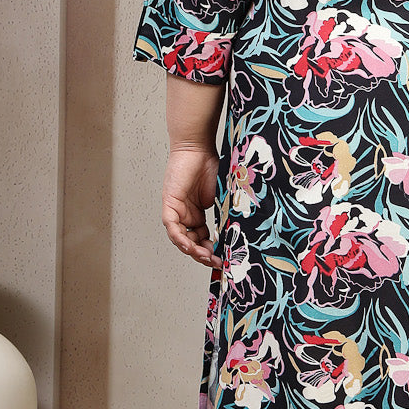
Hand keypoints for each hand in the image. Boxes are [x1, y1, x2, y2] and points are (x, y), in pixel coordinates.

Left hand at [161, 145, 221, 271]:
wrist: (198, 146)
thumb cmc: (210, 164)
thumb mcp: (222, 196)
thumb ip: (226, 214)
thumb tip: (238, 233)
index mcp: (197, 213)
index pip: (202, 239)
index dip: (212, 250)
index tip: (224, 258)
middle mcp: (186, 214)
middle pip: (191, 242)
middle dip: (204, 255)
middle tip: (217, 262)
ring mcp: (177, 209)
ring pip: (180, 238)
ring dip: (193, 251)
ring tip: (207, 257)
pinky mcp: (170, 204)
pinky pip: (172, 227)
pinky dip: (181, 238)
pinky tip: (191, 247)